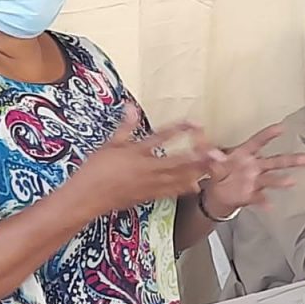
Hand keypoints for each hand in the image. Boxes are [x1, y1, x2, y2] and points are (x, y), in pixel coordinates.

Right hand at [73, 104, 222, 214]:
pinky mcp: (148, 196)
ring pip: (179, 178)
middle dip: (199, 157)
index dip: (180, 129)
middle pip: (179, 162)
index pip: (162, 138)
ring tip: (213, 167)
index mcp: (137, 153)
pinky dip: (184, 187)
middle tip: (217, 152)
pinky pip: (170, 191)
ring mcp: (150, 184)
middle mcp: (147, 169)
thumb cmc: (95, 170)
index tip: (195, 123)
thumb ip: (125, 126)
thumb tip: (132, 106)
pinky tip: (196, 184)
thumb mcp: (109, 144)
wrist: (88, 197)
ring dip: (197, 172)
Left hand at [201, 124, 304, 217]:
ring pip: (272, 179)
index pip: (259, 142)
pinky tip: (270, 206)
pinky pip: (259, 198)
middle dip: (293, 160)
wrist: (218, 193)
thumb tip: (211, 152)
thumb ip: (212, 158)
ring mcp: (255, 181)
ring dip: (281, 181)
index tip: (281, 128)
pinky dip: (264, 202)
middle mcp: (255, 166)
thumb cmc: (220, 172)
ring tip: (292, 181)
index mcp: (245, 154)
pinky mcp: (251, 194)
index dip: (269, 135)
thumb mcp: (212, 162)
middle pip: (275, 161)